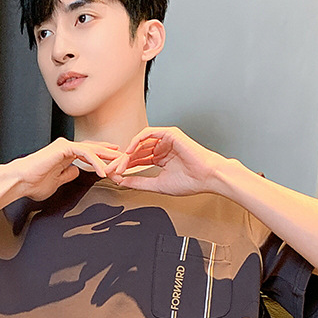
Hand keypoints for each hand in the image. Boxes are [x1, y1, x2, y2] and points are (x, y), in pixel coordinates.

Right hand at [8, 138, 119, 201]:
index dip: (103, 157)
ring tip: (118, 167)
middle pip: (93, 149)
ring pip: (91, 149)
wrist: (20, 182)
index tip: (115, 163)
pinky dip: (95, 161)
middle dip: (110, 155)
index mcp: (65, 154)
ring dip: (106, 158)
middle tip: (125, 160)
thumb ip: (67, 175)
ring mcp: (64, 146)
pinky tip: (103, 171)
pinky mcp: (62, 148)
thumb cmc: (33, 183)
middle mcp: (65, 147)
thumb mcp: (57, 181)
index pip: (89, 153)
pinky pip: (83, 153)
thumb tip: (76, 172)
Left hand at [105, 126, 226, 195]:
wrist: (207, 177)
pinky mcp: (169, 133)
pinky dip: (137, 141)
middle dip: (122, 161)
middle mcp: (162, 148)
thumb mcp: (158, 184)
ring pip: (140, 143)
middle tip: (111, 169)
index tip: (113, 175)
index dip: (124, 167)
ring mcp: (165, 140)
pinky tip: (129, 151)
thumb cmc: (190, 182)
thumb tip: (121, 182)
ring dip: (128, 154)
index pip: (137, 160)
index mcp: (160, 158)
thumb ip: (139, 182)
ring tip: (119, 164)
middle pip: (136, 151)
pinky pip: (148, 133)